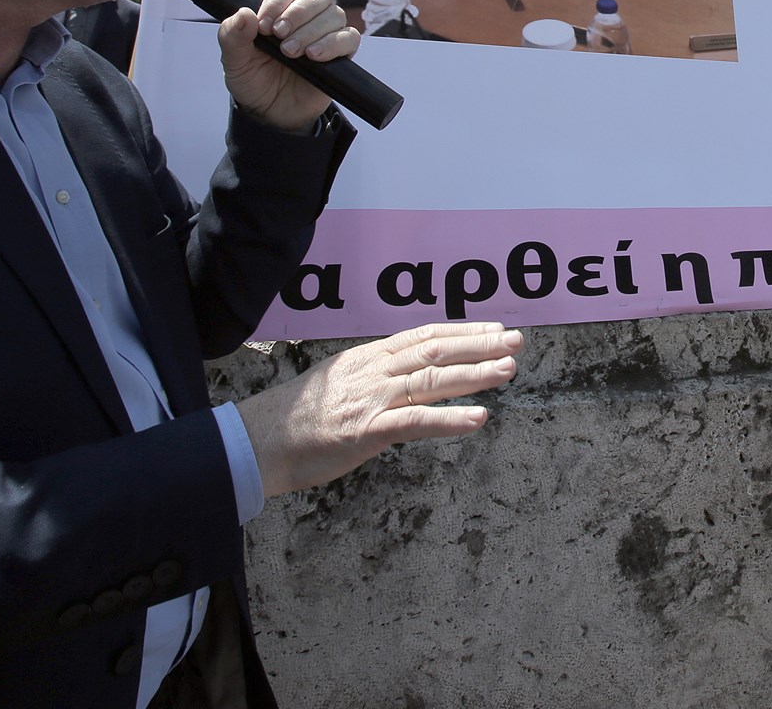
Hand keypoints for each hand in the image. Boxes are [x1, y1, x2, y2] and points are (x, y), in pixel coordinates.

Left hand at [217, 0, 361, 131]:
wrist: (270, 112)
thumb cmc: (254, 80)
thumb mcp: (234, 60)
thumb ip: (232, 35)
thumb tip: (244, 14)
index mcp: (282, 10)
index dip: (278, 1)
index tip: (264, 25)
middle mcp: (308, 17)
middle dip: (298, 12)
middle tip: (279, 35)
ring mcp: (327, 34)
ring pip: (334, 14)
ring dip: (311, 31)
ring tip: (291, 53)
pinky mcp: (342, 54)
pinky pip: (349, 38)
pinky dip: (332, 44)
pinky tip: (313, 56)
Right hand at [238, 322, 523, 497]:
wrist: (255, 443)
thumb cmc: (295, 420)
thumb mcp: (338, 384)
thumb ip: (372, 377)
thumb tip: (403, 376)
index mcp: (367, 359)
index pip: (422, 336)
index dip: (462, 330)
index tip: (495, 328)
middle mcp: (373, 372)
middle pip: (434, 350)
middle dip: (479, 345)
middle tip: (517, 341)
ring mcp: (371, 399)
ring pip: (431, 380)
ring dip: (474, 374)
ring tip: (508, 370)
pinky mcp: (366, 431)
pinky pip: (415, 422)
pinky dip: (450, 419)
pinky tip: (478, 418)